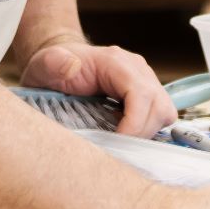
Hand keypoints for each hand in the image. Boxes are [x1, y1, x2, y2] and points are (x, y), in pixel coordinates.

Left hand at [19, 41, 176, 136]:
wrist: (59, 64)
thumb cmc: (53, 67)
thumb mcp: (44, 65)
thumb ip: (53, 63)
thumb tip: (71, 66)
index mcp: (116, 62)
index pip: (142, 94)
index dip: (135, 123)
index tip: (117, 141)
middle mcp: (136, 69)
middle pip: (159, 105)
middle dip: (142, 132)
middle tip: (118, 146)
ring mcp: (144, 80)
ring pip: (165, 111)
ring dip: (148, 132)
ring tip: (122, 141)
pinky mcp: (146, 93)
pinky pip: (159, 115)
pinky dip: (147, 129)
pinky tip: (125, 134)